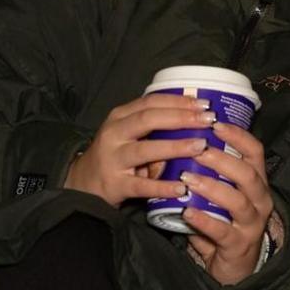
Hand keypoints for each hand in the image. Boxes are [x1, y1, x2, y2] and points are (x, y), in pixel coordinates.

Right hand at [64, 93, 215, 206]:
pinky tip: (182, 187)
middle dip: (181, 118)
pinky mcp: (115, 184)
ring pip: (145, 150)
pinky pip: (141, 185)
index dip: (178, 101)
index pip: (150, 102)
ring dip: (175, 147)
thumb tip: (196, 116)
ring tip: (200, 146)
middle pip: (148, 120)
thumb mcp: (127, 133)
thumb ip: (153, 125)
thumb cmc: (114, 154)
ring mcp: (113, 159)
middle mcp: (114, 134)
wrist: (83, 183)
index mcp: (120, 117)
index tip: (203, 104)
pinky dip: (162, 186)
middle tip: (207, 120)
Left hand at [180, 122, 272, 284]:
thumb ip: (202, 174)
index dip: (238, 136)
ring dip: (211, 187)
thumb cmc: (222, 223)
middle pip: (247, 174)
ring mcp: (251, 224)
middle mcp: (259, 200)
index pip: (254, 152)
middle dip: (221, 159)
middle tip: (196, 149)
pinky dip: (204, 220)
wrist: (233, 267)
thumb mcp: (217, 195)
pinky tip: (186, 212)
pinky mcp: (239, 245)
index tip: (216, 123)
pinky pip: (223, 231)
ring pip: (237, 201)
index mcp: (256, 182)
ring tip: (187, 178)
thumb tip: (169, 149)